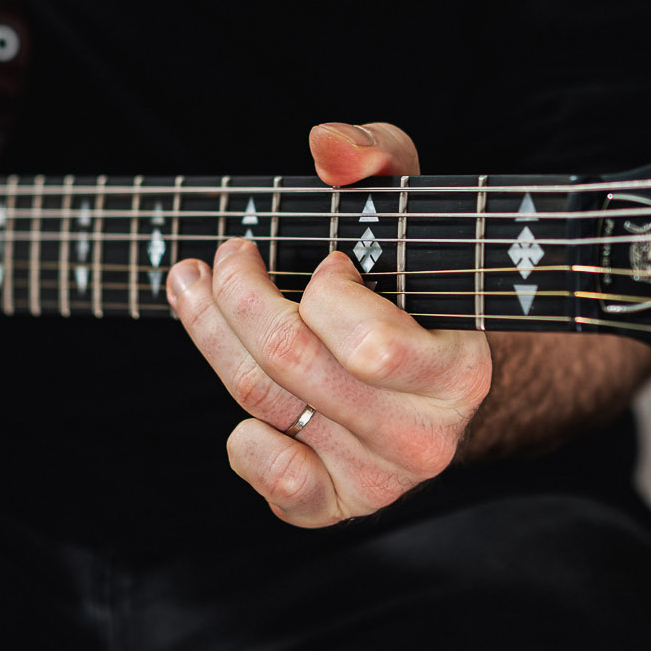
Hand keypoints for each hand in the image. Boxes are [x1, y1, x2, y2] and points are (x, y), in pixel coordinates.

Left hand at [165, 123, 492, 525]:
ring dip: (211, 333)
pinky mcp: (336, 504)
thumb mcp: (409, 206)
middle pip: (291, 363)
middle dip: (239, 294)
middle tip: (224, 256)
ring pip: (261, 402)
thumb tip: (325, 146)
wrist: (436, 380)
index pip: (367, 344)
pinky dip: (242, 439)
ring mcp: (378, 478)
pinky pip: (266, 474)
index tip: (326, 261)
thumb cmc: (415, 282)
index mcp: (458, 371)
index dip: (326, 292)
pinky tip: (240, 399)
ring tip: (192, 286)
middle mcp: (424, 438)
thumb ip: (376, 159)